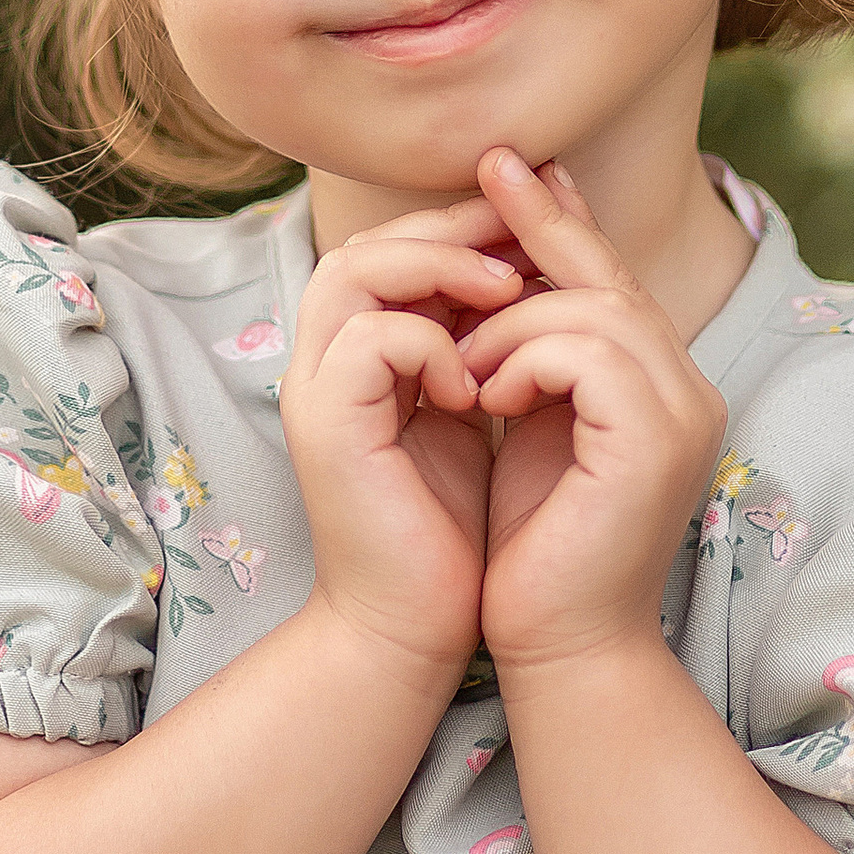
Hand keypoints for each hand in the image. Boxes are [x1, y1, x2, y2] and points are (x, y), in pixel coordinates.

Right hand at [277, 201, 524, 684]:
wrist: (415, 628)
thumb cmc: (454, 531)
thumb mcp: (478, 411)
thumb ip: (485, 341)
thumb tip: (538, 265)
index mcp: (358, 355)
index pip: (394, 247)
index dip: (462, 226)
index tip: (537, 230)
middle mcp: (324, 362)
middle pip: (366, 241)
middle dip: (454, 225)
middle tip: (525, 234)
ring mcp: (315, 390)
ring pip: (354, 267)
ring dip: (441, 266)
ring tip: (507, 292)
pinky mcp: (324, 426)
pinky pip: (371, 337)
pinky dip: (431, 345)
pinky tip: (474, 389)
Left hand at [454, 150, 726, 678]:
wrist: (555, 643)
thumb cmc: (531, 543)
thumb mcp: (525, 420)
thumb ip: (533, 350)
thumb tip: (504, 268)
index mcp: (662, 385)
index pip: (614, 280)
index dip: (563, 217)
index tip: (508, 167)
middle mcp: (688, 390)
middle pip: (612, 277)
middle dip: (542, 224)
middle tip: (487, 169)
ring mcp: (683, 413)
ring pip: (595, 307)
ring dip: (510, 325)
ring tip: (464, 372)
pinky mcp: (655, 439)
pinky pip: (586, 349)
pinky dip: (524, 359)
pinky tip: (487, 396)